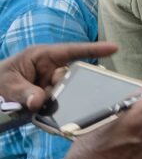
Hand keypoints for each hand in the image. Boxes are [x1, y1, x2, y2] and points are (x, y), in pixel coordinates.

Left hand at [0, 42, 118, 110]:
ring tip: (34, 103)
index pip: (71, 51)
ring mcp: (52, 82)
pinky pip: (59, 103)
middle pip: (71, 76)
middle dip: (63, 87)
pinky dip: (52, 109)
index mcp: (42, 56)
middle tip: (44, 95)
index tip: (114, 48)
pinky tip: (37, 110)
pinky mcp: (51, 96)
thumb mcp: (7, 84)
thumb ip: (23, 93)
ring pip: (66, 92)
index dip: (94, 50)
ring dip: (54, 100)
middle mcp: (51, 68)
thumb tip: (39, 102)